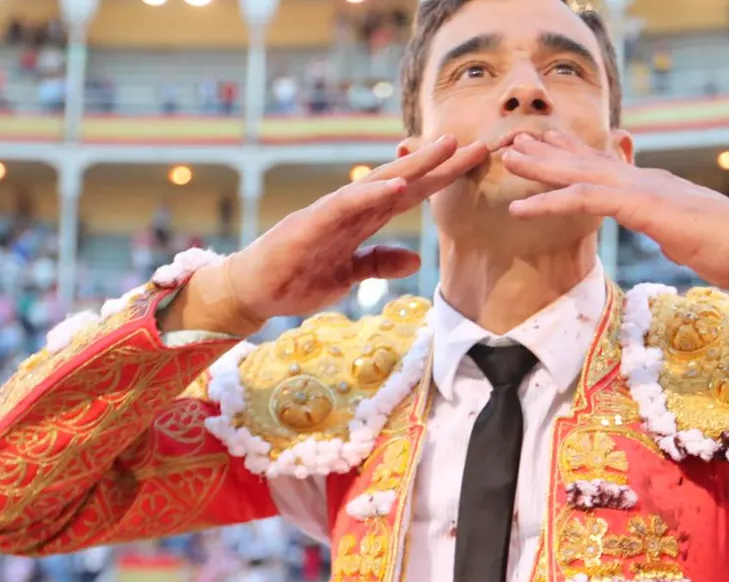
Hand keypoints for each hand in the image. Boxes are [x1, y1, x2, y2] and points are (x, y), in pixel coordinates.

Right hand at [171, 136, 489, 334]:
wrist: (253, 291)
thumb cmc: (296, 279)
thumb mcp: (349, 276)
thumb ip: (378, 262)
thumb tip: (416, 258)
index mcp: (361, 221)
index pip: (409, 195)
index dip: (442, 180)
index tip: (474, 164)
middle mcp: (350, 209)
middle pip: (401, 180)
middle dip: (438, 162)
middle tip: (475, 143)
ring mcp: (329, 213)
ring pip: (378, 183)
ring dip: (413, 165)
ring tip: (445, 148)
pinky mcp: (310, 224)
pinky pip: (346, 206)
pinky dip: (371, 193)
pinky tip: (397, 184)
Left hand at [501, 131, 728, 290]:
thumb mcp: (688, 239)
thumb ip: (671, 231)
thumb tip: (667, 236)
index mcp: (654, 187)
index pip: (606, 166)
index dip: (573, 156)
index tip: (544, 149)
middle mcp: (646, 180)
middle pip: (587, 161)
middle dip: (548, 151)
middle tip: (512, 142)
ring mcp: (644, 189)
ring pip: (580, 173)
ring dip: (541, 168)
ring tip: (508, 160)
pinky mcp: (642, 206)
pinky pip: (586, 199)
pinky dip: (550, 201)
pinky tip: (520, 206)